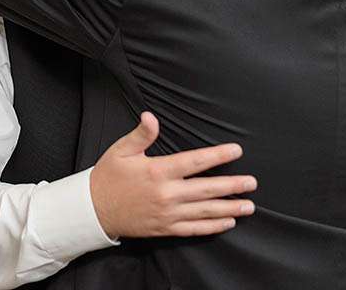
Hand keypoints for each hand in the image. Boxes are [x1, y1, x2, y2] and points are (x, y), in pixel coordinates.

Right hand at [90, 112, 256, 238]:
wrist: (94, 209)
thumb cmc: (109, 176)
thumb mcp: (121, 150)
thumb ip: (141, 134)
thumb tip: (151, 116)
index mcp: (158, 172)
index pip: (195, 162)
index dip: (218, 156)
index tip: (236, 151)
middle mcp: (166, 194)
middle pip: (206, 189)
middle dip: (232, 186)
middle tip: (252, 183)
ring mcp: (167, 214)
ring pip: (205, 212)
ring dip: (229, 208)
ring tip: (248, 206)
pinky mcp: (165, 228)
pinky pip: (194, 229)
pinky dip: (212, 226)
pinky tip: (227, 222)